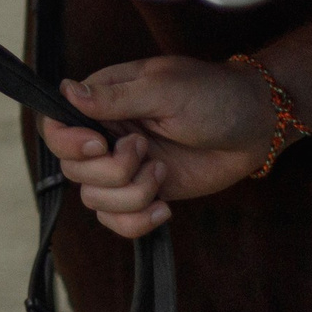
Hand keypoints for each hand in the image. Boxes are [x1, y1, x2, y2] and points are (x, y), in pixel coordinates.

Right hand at [34, 55, 281, 237]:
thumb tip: (67, 90)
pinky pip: (117, 222)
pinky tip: (165, 207)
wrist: (255, 128)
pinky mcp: (144, 194)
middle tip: (144, 150)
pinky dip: (138, 222)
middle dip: (109, 171)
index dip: (66, 142)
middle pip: (73, 169)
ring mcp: (124, 168)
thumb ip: (114, 96)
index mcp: (104, 100)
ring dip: (130, 195)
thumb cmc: (213, 95)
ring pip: (94, 200)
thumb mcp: (164, 89)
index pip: (56, 125)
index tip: (99, 144)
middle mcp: (107, 135)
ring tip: (161, 173)